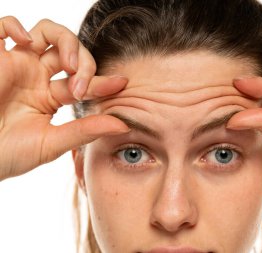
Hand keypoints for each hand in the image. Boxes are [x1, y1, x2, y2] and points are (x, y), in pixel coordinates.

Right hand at [0, 16, 129, 179]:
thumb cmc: (8, 154)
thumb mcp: (52, 143)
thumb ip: (86, 131)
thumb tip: (123, 124)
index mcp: (50, 96)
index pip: (84, 81)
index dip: (104, 81)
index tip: (122, 83)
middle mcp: (36, 77)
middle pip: (71, 52)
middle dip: (86, 62)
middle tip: (81, 84)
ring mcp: (16, 64)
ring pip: (48, 33)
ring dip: (66, 42)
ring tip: (69, 64)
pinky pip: (2, 25)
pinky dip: (15, 25)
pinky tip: (28, 43)